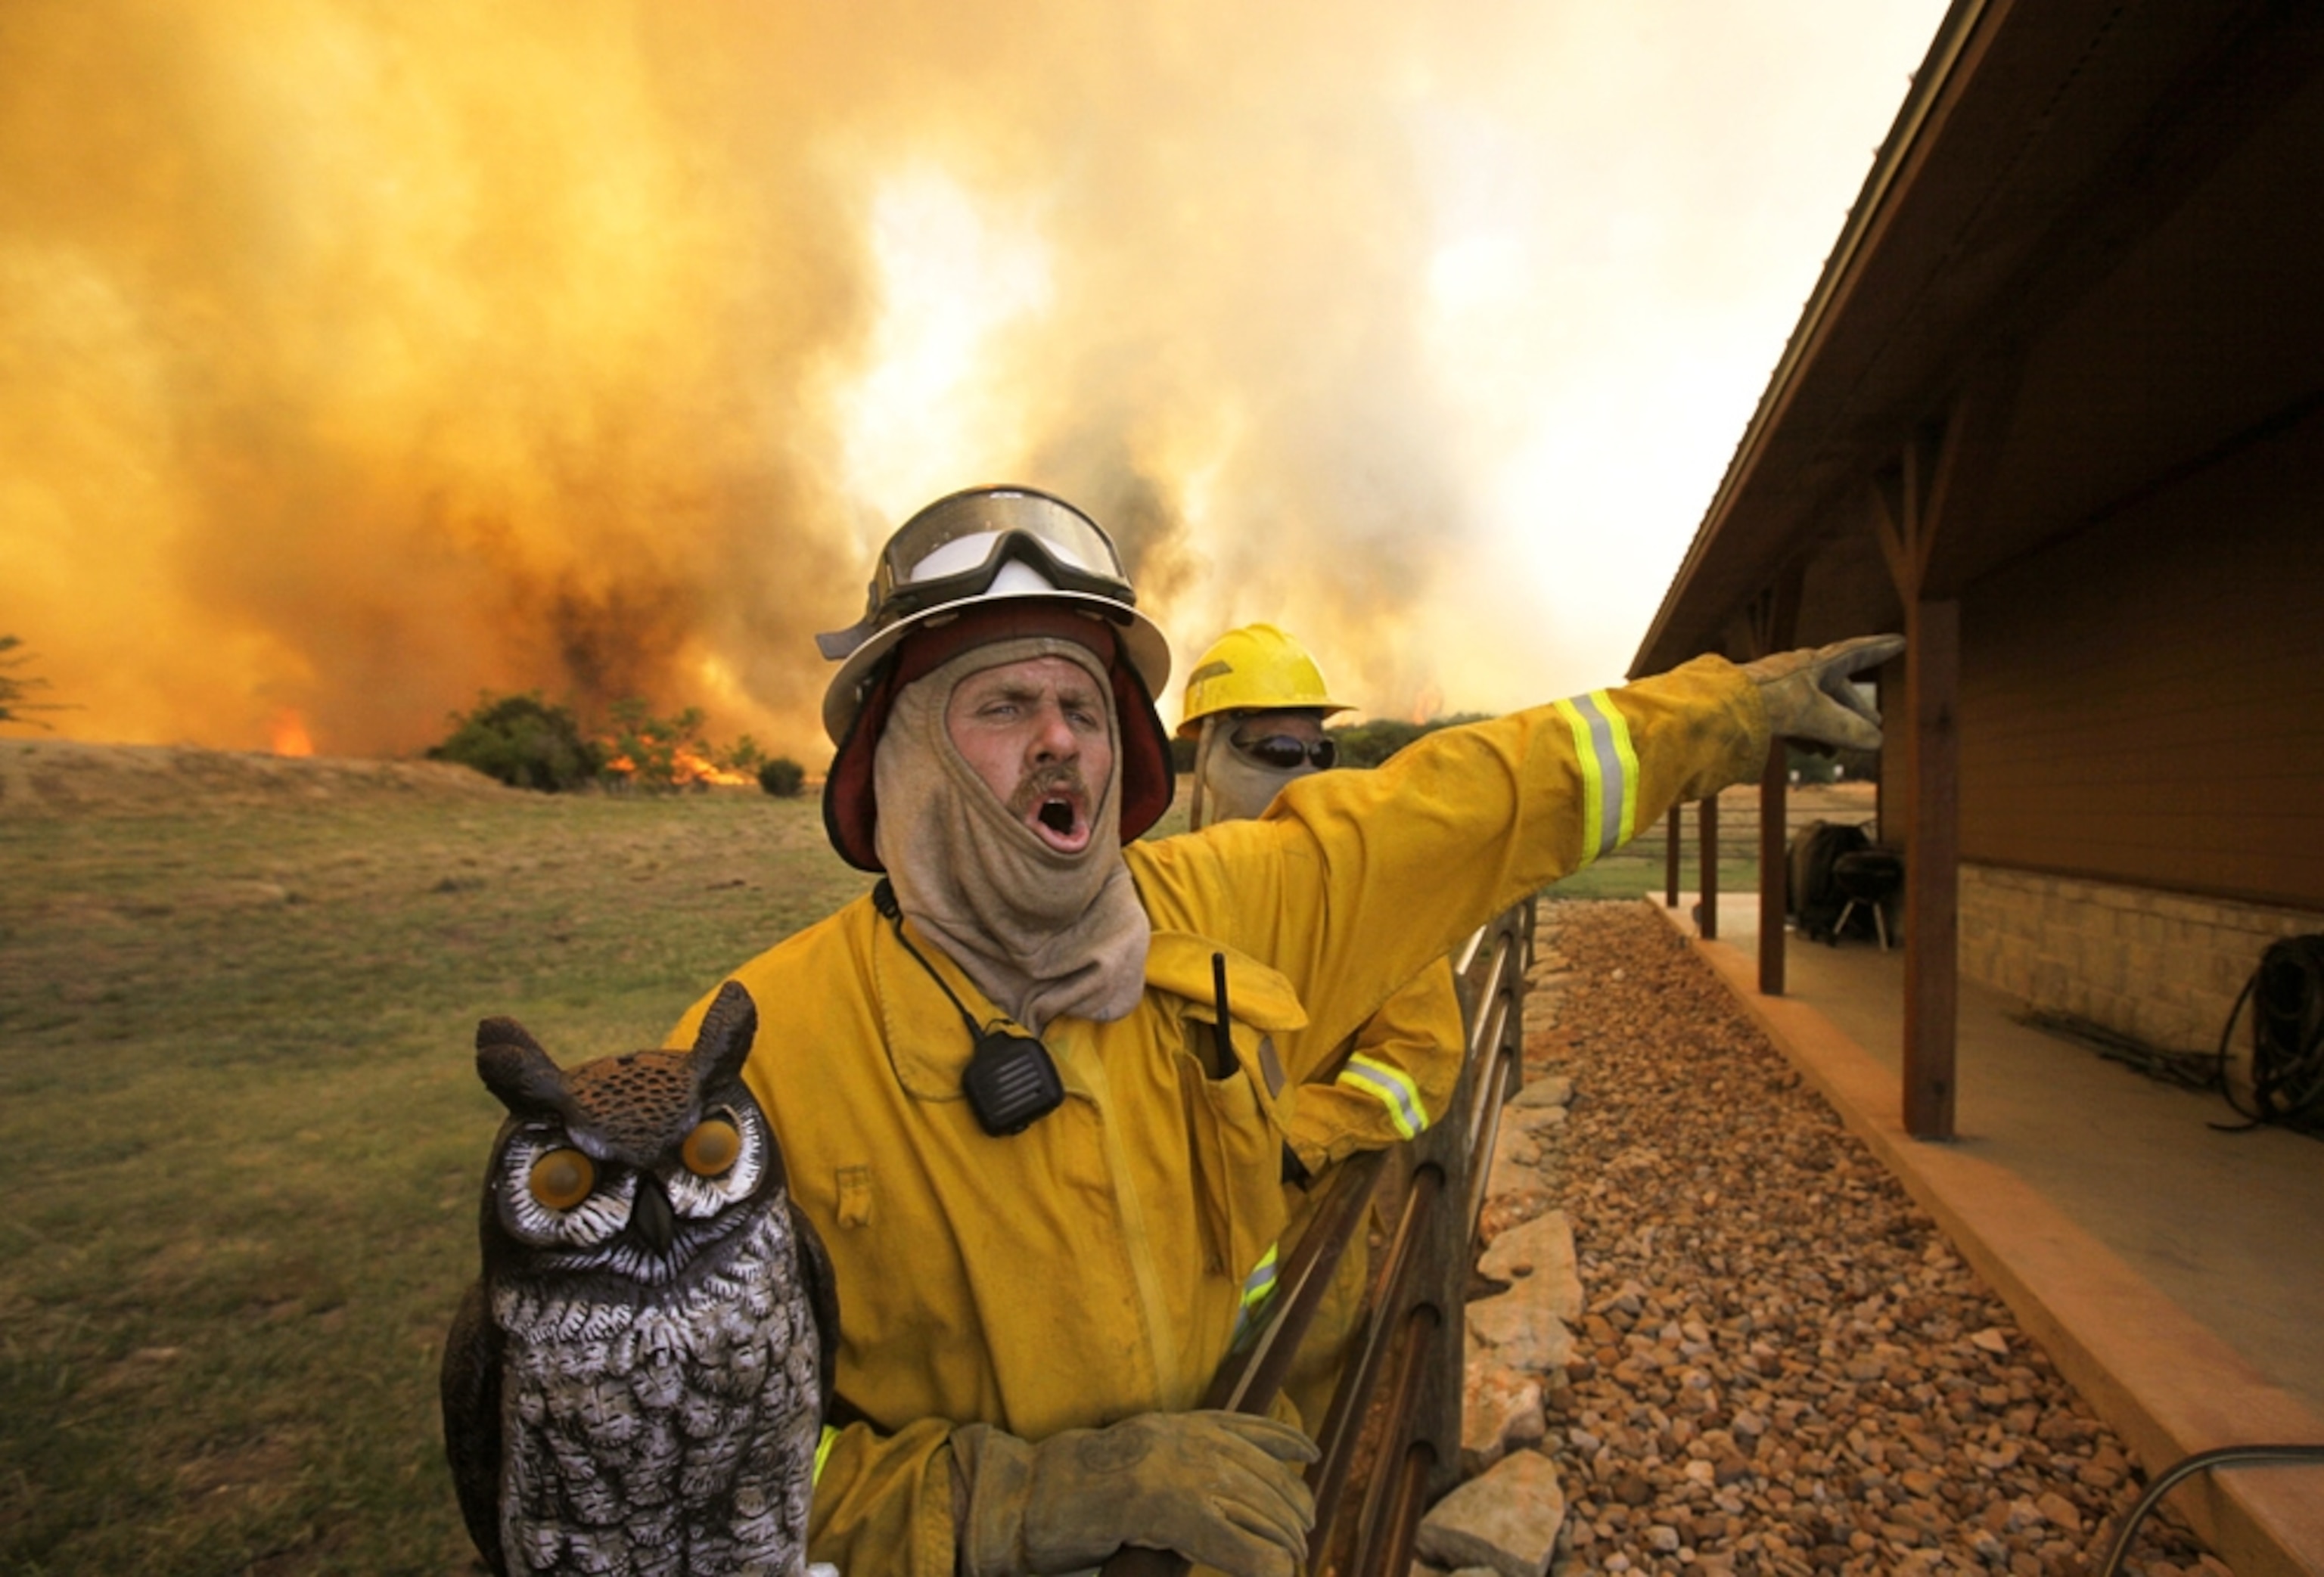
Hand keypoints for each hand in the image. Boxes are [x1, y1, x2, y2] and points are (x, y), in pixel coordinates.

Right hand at [952, 1410, 1317, 1576]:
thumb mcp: (1138, 1461)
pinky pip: (1235, 1544)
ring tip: (1294, 1558)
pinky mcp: (1169, 1510)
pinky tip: (1276, 1573)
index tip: (1311, 1452)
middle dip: (1291, 1508)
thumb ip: (1179, 1463)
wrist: (1028, 1497)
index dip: (1285, 1440)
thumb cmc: (1076, 1492)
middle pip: (1261, 1475)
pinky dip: (1261, 1563)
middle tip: (1303, 1536)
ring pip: (1257, 1508)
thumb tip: (1225, 1492)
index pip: (1247, 1426)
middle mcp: (1183, 1439)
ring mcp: (1176, 1471)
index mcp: (1176, 1425)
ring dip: (1283, 1539)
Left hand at [1741, 634, 1905, 751]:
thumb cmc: (1771, 703)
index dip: (1879, 649)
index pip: (1856, 653)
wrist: (1722, 707)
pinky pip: (1793, 718)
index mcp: (1816, 664)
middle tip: (1876, 723)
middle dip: (1856, 707)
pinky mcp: (1763, 707)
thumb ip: (1848, 729)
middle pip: (1836, 688)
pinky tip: (1813, 752)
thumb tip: (1877, 741)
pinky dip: (1808, 734)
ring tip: (1840, 751)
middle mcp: (1799, 671)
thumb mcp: (1818, 718)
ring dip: (1832, 726)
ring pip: (1815, 706)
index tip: (1899, 641)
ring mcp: (1780, 688)